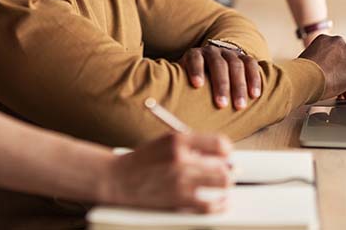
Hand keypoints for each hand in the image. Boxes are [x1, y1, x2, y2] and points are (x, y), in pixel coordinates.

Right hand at [103, 132, 232, 212]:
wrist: (118, 178)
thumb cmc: (142, 160)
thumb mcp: (165, 143)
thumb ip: (191, 146)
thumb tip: (219, 155)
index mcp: (178, 140)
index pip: (219, 143)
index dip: (226, 150)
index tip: (225, 154)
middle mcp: (181, 158)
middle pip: (223, 164)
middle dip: (228, 168)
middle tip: (227, 171)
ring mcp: (181, 180)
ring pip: (221, 183)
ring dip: (225, 184)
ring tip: (223, 185)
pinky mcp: (178, 200)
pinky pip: (209, 205)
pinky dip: (220, 205)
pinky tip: (222, 203)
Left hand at [181, 43, 261, 109]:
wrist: (213, 61)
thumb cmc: (196, 79)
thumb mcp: (184, 78)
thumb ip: (179, 86)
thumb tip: (174, 106)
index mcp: (195, 54)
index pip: (195, 58)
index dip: (196, 70)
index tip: (197, 85)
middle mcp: (213, 51)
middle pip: (218, 64)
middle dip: (220, 84)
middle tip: (221, 104)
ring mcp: (230, 53)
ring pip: (236, 65)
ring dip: (238, 86)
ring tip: (239, 106)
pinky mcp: (244, 57)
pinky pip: (251, 65)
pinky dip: (254, 79)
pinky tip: (254, 94)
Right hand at [297, 34, 345, 101]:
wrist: (303, 78)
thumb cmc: (300, 75)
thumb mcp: (308, 63)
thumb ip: (319, 63)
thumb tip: (324, 75)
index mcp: (325, 39)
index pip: (341, 53)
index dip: (340, 68)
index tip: (336, 78)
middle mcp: (340, 42)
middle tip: (343, 90)